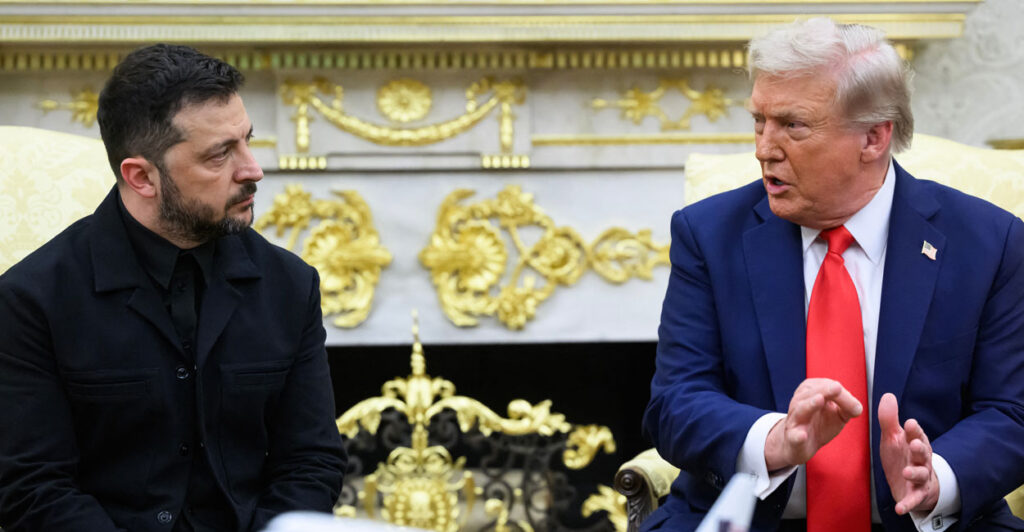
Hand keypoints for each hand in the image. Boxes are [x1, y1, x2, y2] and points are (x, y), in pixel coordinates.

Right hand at [764, 378, 862, 470]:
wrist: (800, 445)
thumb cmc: (820, 425)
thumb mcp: (838, 414)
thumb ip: (848, 407)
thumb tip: (858, 408)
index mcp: (810, 393)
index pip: (824, 386)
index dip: (840, 392)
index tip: (855, 405)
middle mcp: (799, 404)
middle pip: (810, 394)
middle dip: (824, 390)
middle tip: (837, 388)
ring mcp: (795, 421)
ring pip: (800, 410)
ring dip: (810, 405)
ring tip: (820, 400)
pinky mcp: (793, 439)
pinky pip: (793, 436)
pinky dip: (798, 435)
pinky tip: (802, 435)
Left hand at [878, 393, 938, 514]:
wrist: (909, 481)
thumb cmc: (902, 456)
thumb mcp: (893, 437)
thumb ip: (889, 419)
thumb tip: (888, 395)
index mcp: (915, 443)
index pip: (917, 435)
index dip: (915, 430)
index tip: (910, 423)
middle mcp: (921, 460)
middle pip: (923, 453)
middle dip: (920, 449)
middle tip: (914, 444)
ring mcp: (920, 478)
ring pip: (921, 475)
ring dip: (915, 473)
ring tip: (907, 472)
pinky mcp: (915, 494)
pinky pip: (913, 500)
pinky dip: (907, 504)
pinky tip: (900, 508)